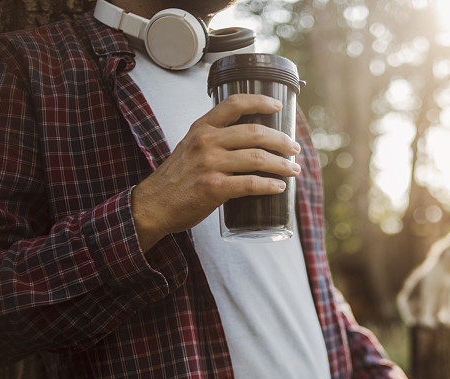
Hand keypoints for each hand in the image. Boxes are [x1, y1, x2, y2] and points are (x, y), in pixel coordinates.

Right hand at [131, 94, 301, 250]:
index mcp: (202, 128)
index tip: (278, 106)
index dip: (260, 101)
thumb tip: (250, 143)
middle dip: (281, 140)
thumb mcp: (189, 147)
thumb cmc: (177, 179)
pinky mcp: (213, 188)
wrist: (153, 205)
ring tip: (294, 170)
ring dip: (282, 164)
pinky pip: (251, 184)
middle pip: (255, 132)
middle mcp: (206, 141)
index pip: (234, 104)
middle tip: (295, 149)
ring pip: (257, 158)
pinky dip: (270, 185)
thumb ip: (214, 141)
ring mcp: (209, 164)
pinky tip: (280, 187)